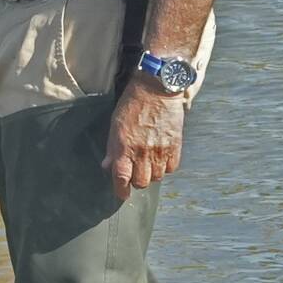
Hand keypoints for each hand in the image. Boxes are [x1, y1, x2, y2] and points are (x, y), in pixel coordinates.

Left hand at [102, 80, 186, 201]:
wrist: (156, 88)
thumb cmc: (133, 104)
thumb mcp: (115, 124)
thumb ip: (112, 148)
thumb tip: (107, 166)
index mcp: (124, 146)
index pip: (121, 178)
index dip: (121, 190)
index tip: (122, 194)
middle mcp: (142, 152)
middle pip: (141, 182)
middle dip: (137, 181)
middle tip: (135, 173)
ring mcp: (160, 150)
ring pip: (157, 177)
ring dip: (151, 174)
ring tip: (148, 162)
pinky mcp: (175, 146)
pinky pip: (171, 168)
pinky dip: (166, 167)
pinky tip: (161, 158)